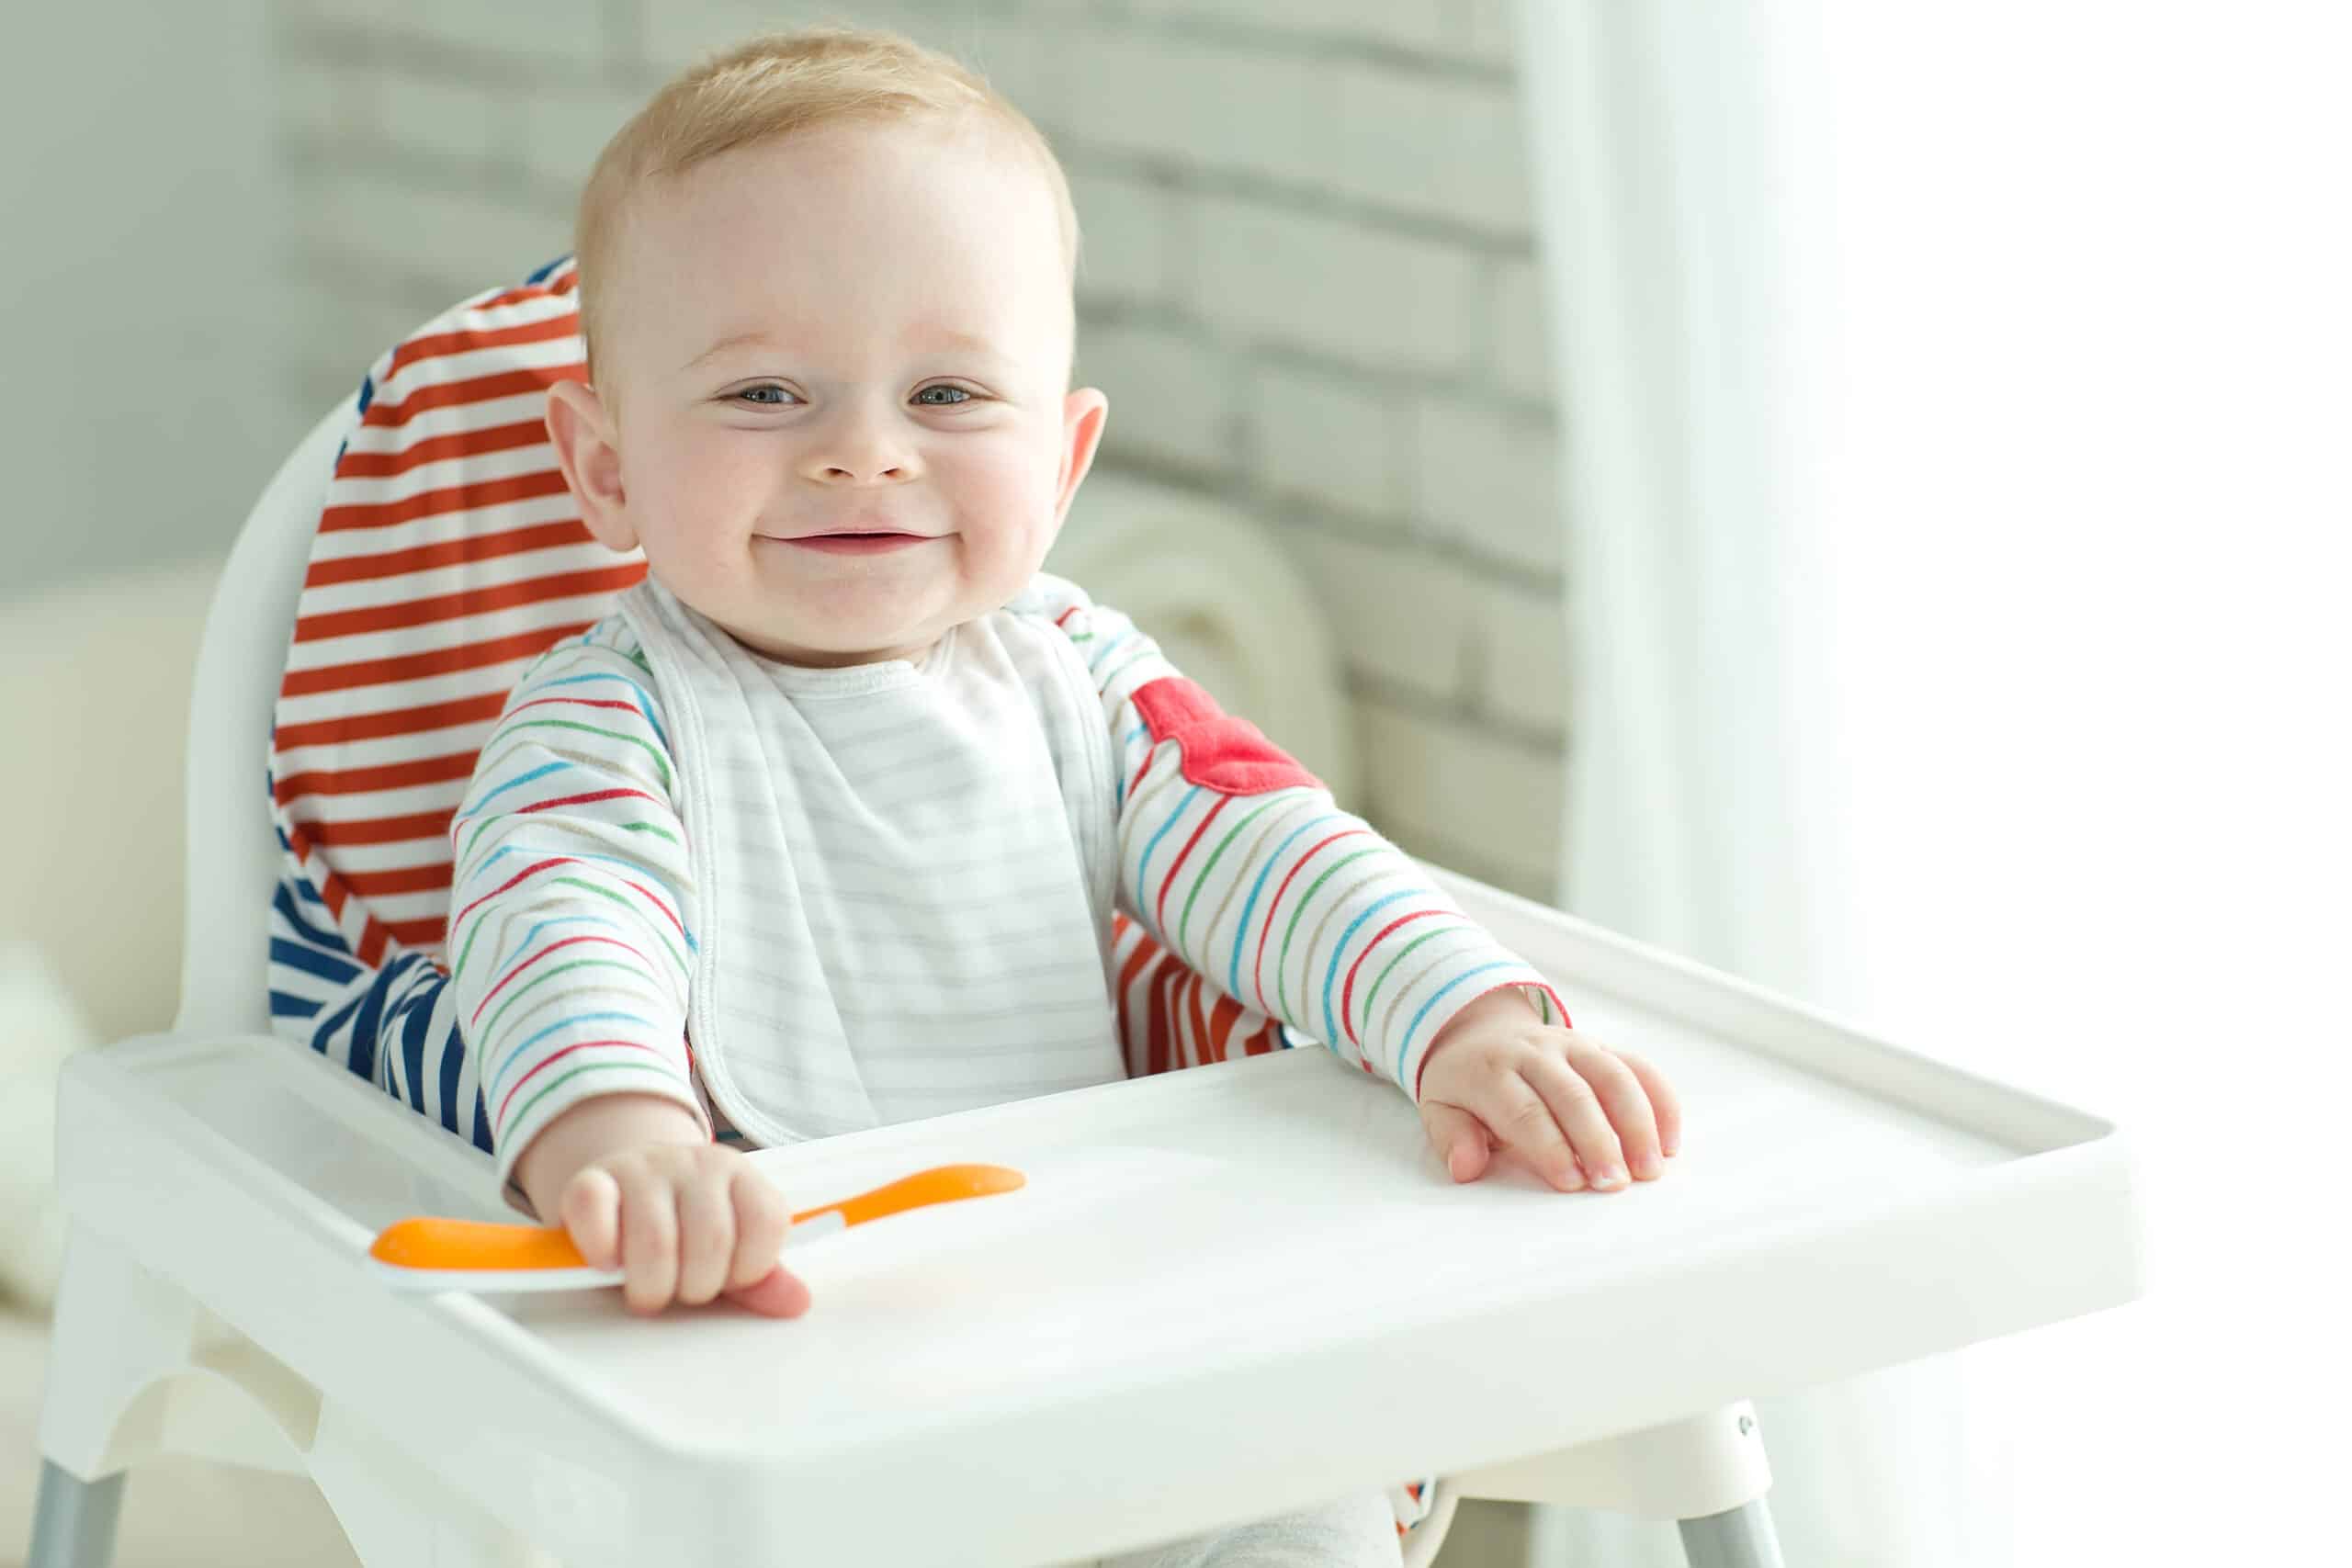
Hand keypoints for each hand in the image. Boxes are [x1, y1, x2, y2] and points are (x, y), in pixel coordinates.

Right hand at [558, 1140, 812, 1317]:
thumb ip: (761, 1278)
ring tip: (647, 1291)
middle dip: (697, 1286)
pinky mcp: (591, 1178)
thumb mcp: (729, 1250)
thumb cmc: (681, 1227)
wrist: (623, 1186)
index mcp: (740, 1176)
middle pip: (711, 1239)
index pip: (767, 1222)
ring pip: (655, 1239)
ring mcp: (643, 1167)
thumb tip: (797, 1302)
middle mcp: (696, 1163)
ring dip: (651, 1285)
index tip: (728, 1280)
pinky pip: (594, 1209)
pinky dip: (601, 1249)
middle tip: (680, 1292)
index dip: (748, 1268)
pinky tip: (608, 1264)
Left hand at [1416, 989, 1681, 1193]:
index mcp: (1492, 1071)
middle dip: (1597, 1141)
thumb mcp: (1440, 1107)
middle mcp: (1537, 1052)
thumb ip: (1452, 1137)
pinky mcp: (1602, 1047)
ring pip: (1613, 1077)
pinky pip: (1638, 1068)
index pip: (1525, 1110)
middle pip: (1574, 1095)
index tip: (1572, 1183)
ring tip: (1650, 1169)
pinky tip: (1670, 1142)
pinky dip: (1660, 1101)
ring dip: (1637, 1124)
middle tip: (1614, 1184)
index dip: (1550, 1147)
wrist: (1480, 1029)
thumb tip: (1466, 1167)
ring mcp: (1573, 1046)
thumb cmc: (1465, 1083)